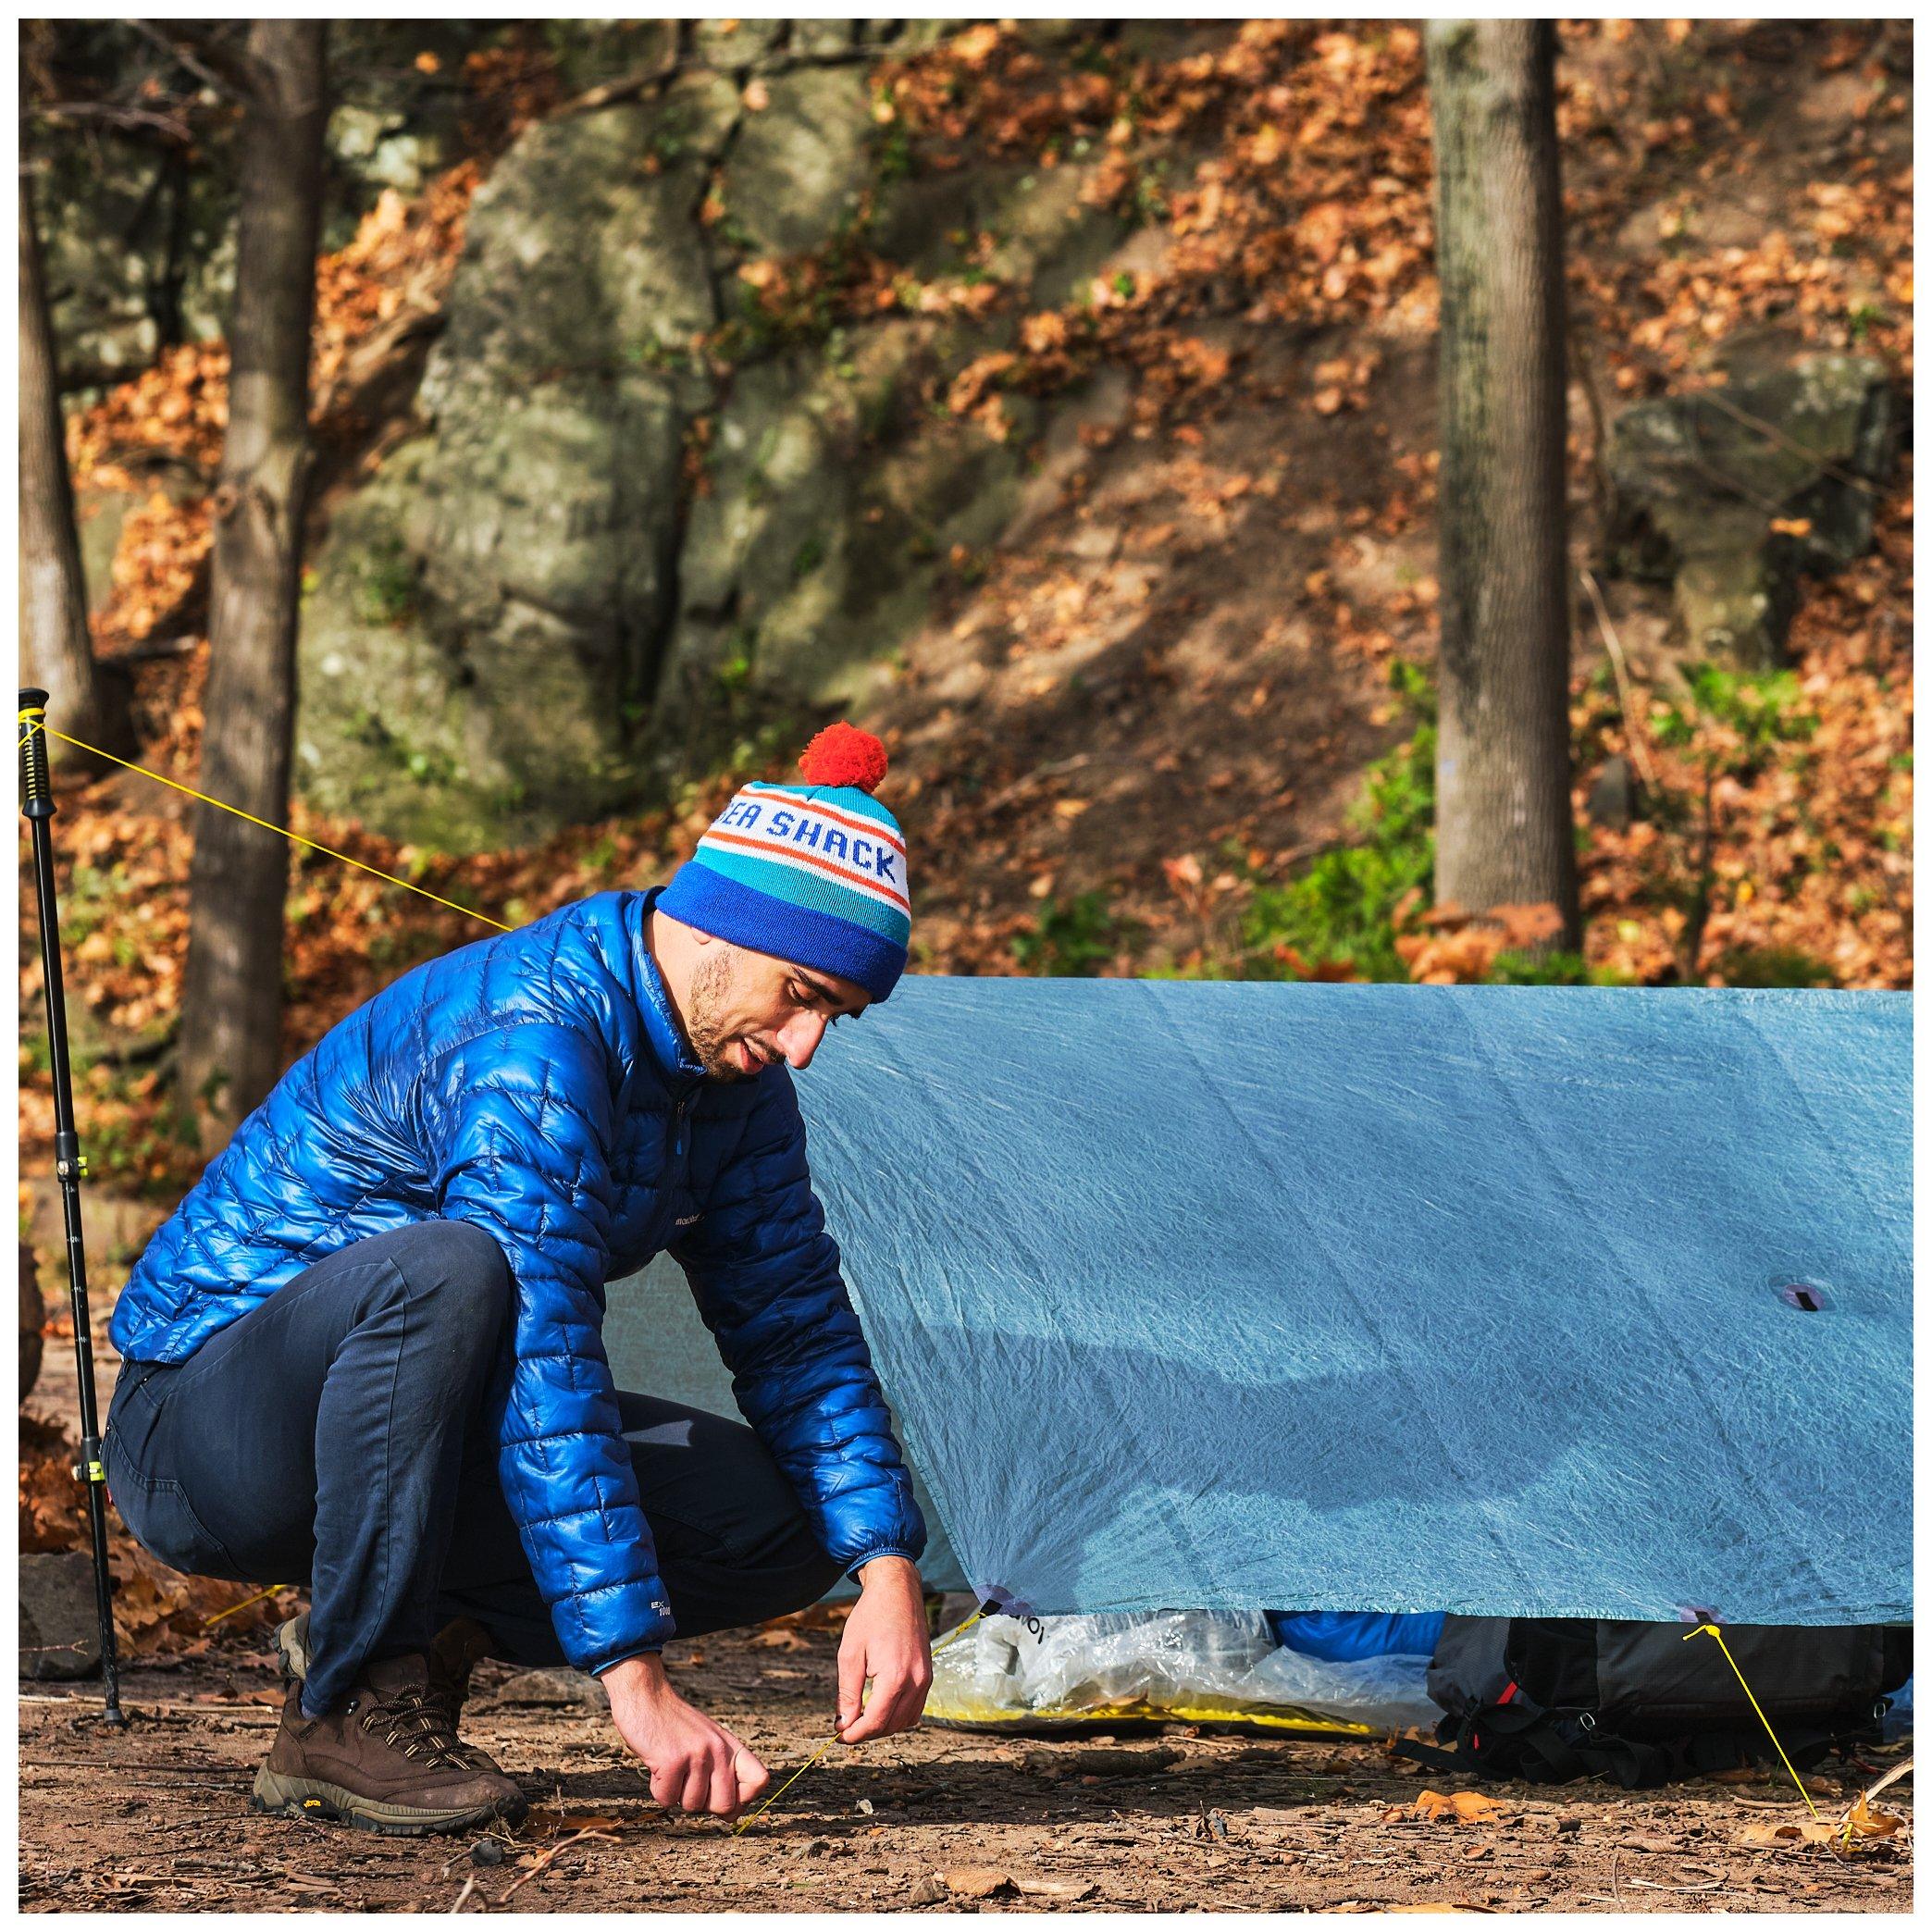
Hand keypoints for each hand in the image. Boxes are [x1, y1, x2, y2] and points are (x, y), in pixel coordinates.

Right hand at [603, 1655, 769, 1817]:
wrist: (646, 1696)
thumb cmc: (674, 1727)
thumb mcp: (707, 1742)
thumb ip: (722, 1773)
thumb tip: (733, 1816)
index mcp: (731, 1745)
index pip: (760, 1781)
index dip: (743, 1799)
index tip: (721, 1794)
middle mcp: (719, 1749)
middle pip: (725, 1806)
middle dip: (703, 1803)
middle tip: (688, 1780)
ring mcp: (697, 1754)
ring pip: (692, 1806)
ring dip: (676, 1793)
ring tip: (671, 1766)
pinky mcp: (672, 1760)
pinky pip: (667, 1800)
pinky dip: (658, 1789)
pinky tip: (657, 1765)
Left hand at [836, 1555, 931, 1743]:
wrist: (898, 1589)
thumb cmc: (871, 1616)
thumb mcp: (850, 1653)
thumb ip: (847, 1693)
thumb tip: (843, 1724)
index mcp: (895, 1677)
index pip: (875, 1722)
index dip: (854, 1735)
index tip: (838, 1735)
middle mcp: (915, 1681)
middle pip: (891, 1726)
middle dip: (867, 1733)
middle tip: (846, 1727)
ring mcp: (925, 1678)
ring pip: (906, 1721)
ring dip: (883, 1726)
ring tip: (861, 1717)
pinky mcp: (928, 1674)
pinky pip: (916, 1708)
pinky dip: (899, 1716)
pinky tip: (882, 1706)